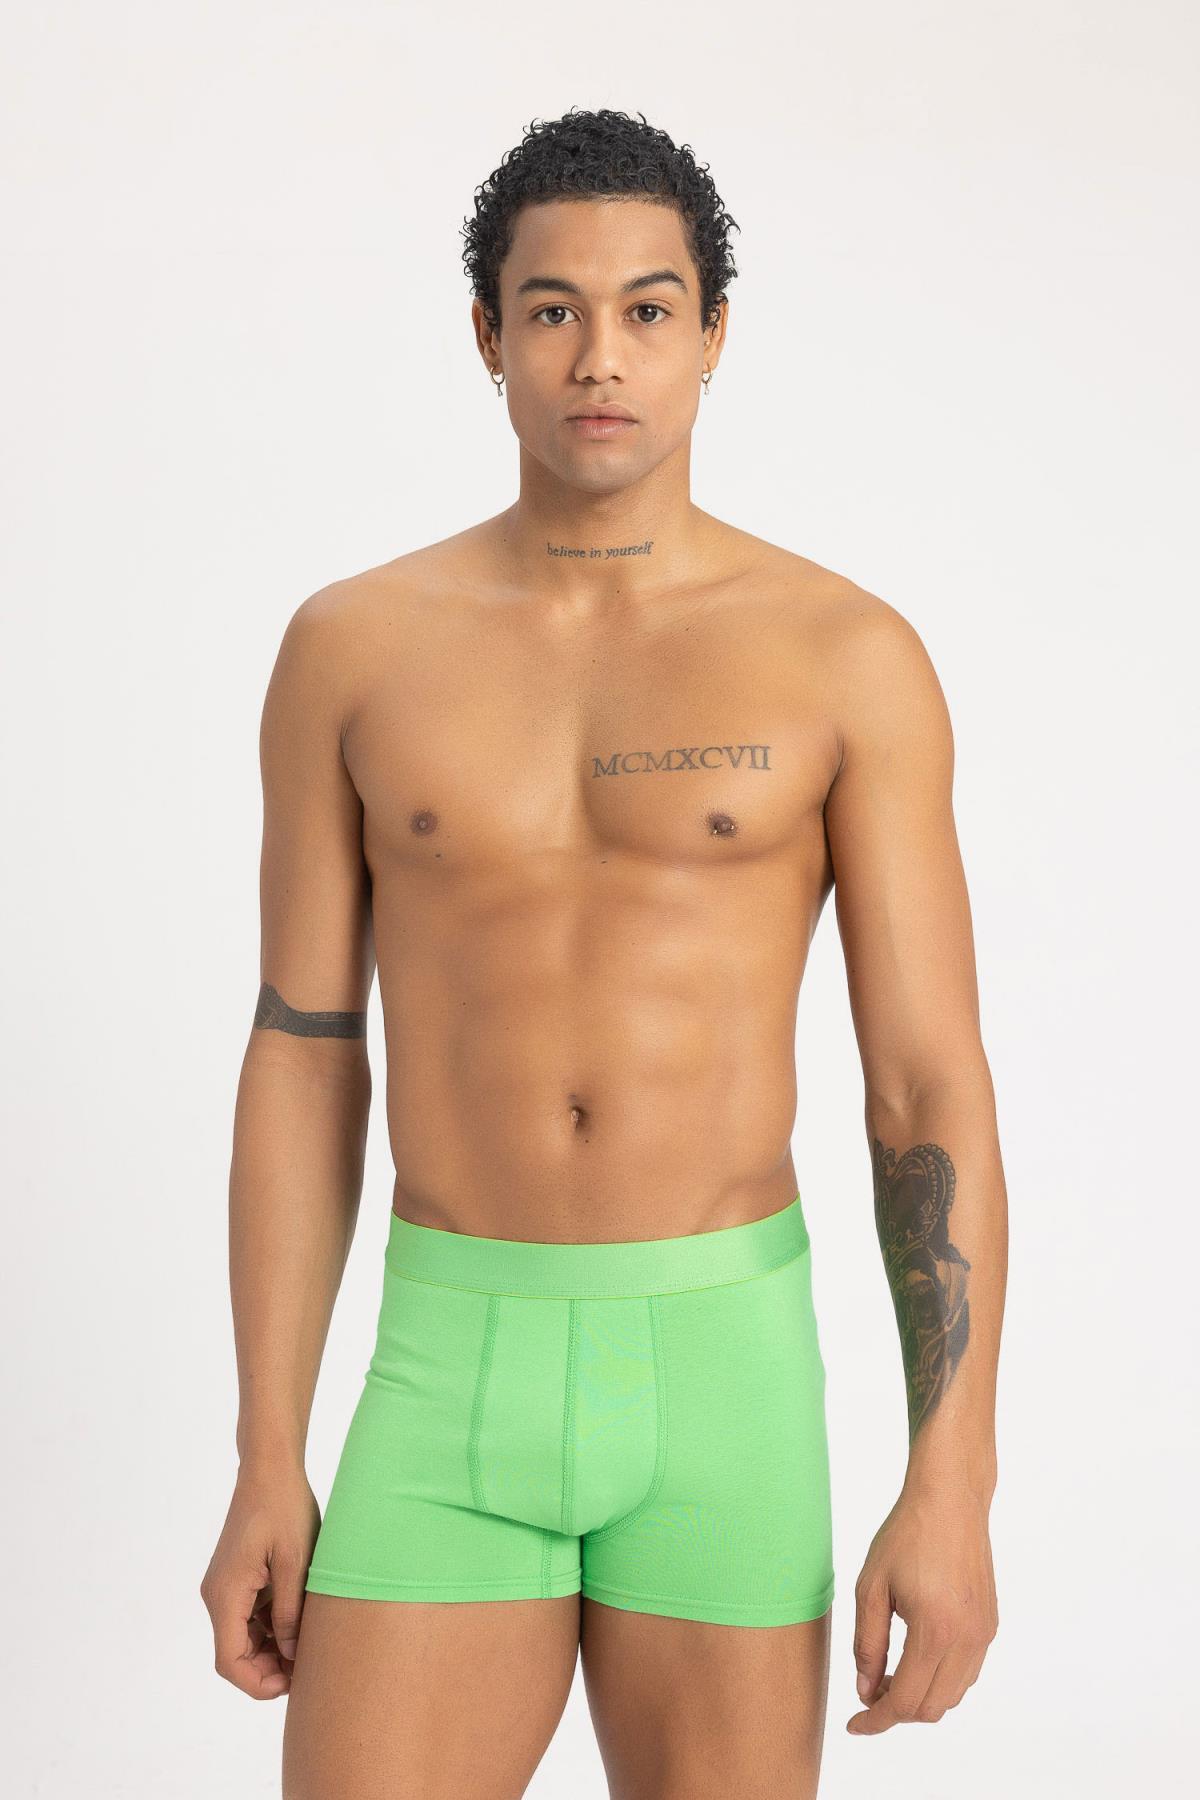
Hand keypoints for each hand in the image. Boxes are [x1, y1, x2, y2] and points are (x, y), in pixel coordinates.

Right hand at [200, 1463, 320, 1698]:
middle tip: (308, 1667)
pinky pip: (248, 1616)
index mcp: (226, 1594)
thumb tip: (292, 1656)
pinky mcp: (235, 1579)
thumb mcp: (296, 1563)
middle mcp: (217, 1595)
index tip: (292, 1684)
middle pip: (235, 1654)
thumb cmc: (285, 1508)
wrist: (269, 1469)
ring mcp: (224, 1586)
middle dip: (268, 1669)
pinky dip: (270, 1627)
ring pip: (242, 1637)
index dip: (258, 1683)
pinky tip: (299, 1622)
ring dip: (271, 1649)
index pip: (230, 1662)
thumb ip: (291, 1612)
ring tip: (309, 1645)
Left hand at [847, 1483, 997, 1734]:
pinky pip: (966, 1673)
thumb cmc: (907, 1534)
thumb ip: (866, 1644)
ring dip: (919, 1697)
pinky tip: (915, 1656)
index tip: (854, 1724)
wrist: (951, 1499)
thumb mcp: (871, 1587)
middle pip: (931, 1708)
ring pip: (952, 1695)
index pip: (905, 1702)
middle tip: (868, 1689)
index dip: (876, 1720)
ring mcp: (984, 1634)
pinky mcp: (990, 1625)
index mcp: (936, 1631)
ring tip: (888, 1672)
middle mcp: (968, 1640)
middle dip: (896, 1710)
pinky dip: (939, 1680)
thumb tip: (865, 1690)